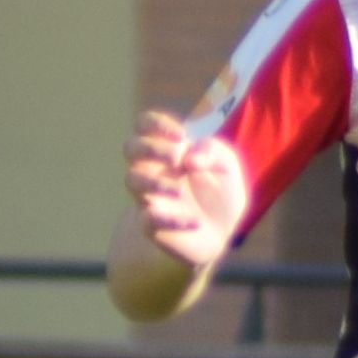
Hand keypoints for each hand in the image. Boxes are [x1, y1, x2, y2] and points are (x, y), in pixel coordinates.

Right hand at [124, 112, 249, 276]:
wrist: (221, 232)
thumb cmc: (219, 192)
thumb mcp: (227, 165)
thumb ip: (213, 152)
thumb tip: (189, 157)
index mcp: (168, 148)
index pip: (146, 125)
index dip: (157, 124)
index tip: (181, 136)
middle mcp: (152, 169)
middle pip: (131, 147)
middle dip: (151, 147)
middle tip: (177, 157)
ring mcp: (149, 195)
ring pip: (131, 180)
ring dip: (155, 182)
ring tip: (181, 191)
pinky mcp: (151, 225)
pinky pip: (148, 220)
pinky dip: (172, 220)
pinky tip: (195, 222)